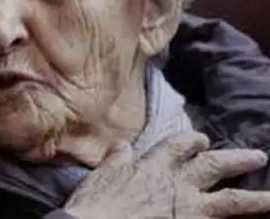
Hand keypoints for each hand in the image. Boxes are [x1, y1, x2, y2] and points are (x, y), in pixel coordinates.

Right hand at [63, 131, 269, 217]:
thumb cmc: (96, 205)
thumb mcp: (101, 176)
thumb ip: (116, 160)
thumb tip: (122, 144)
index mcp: (152, 168)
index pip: (178, 145)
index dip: (192, 141)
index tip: (202, 140)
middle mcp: (177, 184)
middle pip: (214, 166)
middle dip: (236, 160)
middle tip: (258, 157)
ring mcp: (190, 210)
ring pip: (232, 200)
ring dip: (257, 199)